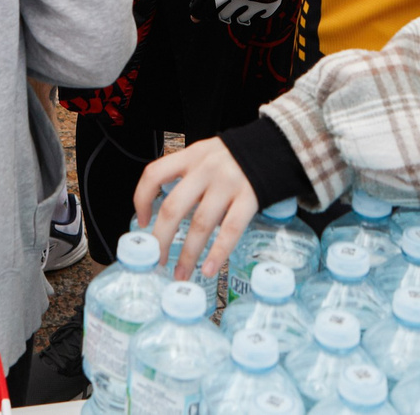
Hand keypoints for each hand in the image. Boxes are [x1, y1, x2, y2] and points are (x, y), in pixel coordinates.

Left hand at [135, 137, 258, 280]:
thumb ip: (189, 176)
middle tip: (156, 259)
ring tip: (181, 273)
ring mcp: (228, 183)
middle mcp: (205, 169)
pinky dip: (217, 253)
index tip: (142, 222)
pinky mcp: (250, 198)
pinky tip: (209, 269)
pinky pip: (230, 230)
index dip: (142, 199)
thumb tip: (169, 214)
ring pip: (200, 224)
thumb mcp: (207, 155)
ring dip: (187, 254)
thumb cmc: (237, 157)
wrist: (276, 145)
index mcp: (191, 156)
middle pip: (173, 207)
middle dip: (161, 238)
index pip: (155, 174)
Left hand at [178, 0, 308, 24]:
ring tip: (234, 8)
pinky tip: (253, 5)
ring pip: (240, 18)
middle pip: (220, 14)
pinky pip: (260, 16)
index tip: (195, 16)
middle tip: (216, 8)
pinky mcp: (273, 0)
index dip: (196, 12)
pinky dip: (255, 13)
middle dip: (216, 12)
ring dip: (235, 14)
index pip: (202, 5)